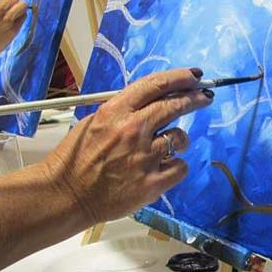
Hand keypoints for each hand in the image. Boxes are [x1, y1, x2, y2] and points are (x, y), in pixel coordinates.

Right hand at [44, 68, 214, 223]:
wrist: (66, 195)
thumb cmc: (76, 160)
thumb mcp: (94, 122)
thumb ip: (124, 111)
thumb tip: (153, 101)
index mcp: (116, 111)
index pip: (156, 85)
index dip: (180, 77)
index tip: (194, 76)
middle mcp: (132, 130)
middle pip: (175, 106)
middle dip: (195, 98)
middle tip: (204, 97)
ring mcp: (143, 157)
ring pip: (180, 137)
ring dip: (179, 139)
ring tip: (168, 145)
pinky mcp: (152, 183)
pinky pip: (180, 167)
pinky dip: (175, 166)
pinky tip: (163, 168)